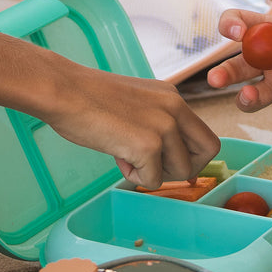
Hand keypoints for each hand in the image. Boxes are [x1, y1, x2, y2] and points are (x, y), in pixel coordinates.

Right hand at [45, 66, 219, 189]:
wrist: (63, 91)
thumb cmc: (85, 97)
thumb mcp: (134, 103)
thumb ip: (154, 122)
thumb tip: (162, 154)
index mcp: (171, 97)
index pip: (203, 134)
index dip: (189, 154)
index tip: (167, 160)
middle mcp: (175, 108)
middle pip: (207, 151)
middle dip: (184, 167)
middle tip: (155, 167)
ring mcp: (163, 127)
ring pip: (181, 171)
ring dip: (154, 174)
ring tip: (126, 157)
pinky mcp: (147, 146)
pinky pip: (153, 181)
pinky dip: (134, 178)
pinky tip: (116, 158)